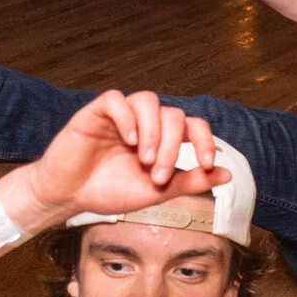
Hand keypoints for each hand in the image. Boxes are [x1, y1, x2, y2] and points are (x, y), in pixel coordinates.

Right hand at [21, 92, 227, 222]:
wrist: (69, 197)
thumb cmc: (109, 191)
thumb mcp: (156, 192)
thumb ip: (189, 181)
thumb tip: (227, 175)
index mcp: (162, 138)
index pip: (193, 126)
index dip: (205, 141)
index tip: (207, 164)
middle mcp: (145, 122)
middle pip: (174, 115)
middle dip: (171, 147)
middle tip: (158, 174)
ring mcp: (121, 115)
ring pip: (149, 101)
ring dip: (153, 131)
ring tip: (143, 158)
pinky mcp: (96, 112)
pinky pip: (116, 99)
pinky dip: (127, 117)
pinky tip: (128, 140)